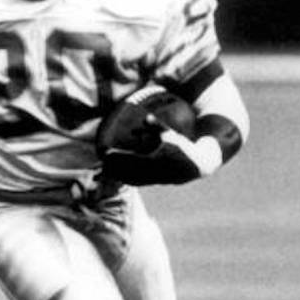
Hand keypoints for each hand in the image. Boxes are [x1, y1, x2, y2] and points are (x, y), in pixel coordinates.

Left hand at [101, 132, 221, 185]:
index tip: (106, 154)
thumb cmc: (184, 146)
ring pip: (132, 180)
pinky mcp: (157, 182)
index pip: (131, 161)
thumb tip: (146, 117)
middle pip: (128, 173)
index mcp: (155, 161)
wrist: (198, 164)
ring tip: (105, 172)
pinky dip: (127, 179)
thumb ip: (158, 126)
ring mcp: (156, 179)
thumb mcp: (172, 134)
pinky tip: (119, 176)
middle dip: (114, 169)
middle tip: (101, 164)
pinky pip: (139, 182)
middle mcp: (154, 173)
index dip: (117, 158)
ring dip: (118, 176)